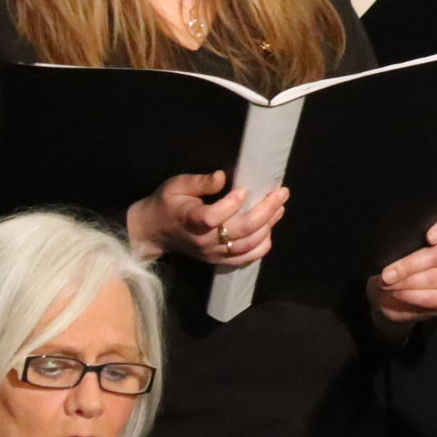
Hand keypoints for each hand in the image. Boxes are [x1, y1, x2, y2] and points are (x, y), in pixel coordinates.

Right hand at [125, 170, 286, 265]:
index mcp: (190, 220)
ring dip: (269, 225)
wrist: (155, 232)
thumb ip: (199, 182)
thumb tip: (222, 176)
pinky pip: (246, 258)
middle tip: (282, 193)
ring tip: (280, 207)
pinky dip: (262, 246)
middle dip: (266, 211)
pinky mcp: (219, 259)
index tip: (244, 190)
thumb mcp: (176, 186)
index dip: (230, 205)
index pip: (212, 217)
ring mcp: (213, 253)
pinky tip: (270, 229)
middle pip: (240, 230)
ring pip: (247, 245)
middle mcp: (204, 240)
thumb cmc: (167, 204)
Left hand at [369, 207, 436, 336]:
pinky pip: (434, 297)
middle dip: (408, 265)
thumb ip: (396, 244)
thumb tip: (387, 245)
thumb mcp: (389, 252)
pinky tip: (398, 294)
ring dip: (407, 282)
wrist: (386, 297)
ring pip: (434, 277)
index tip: (429, 237)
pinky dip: (413, 296)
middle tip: (386, 274)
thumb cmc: (390, 267)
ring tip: (387, 285)